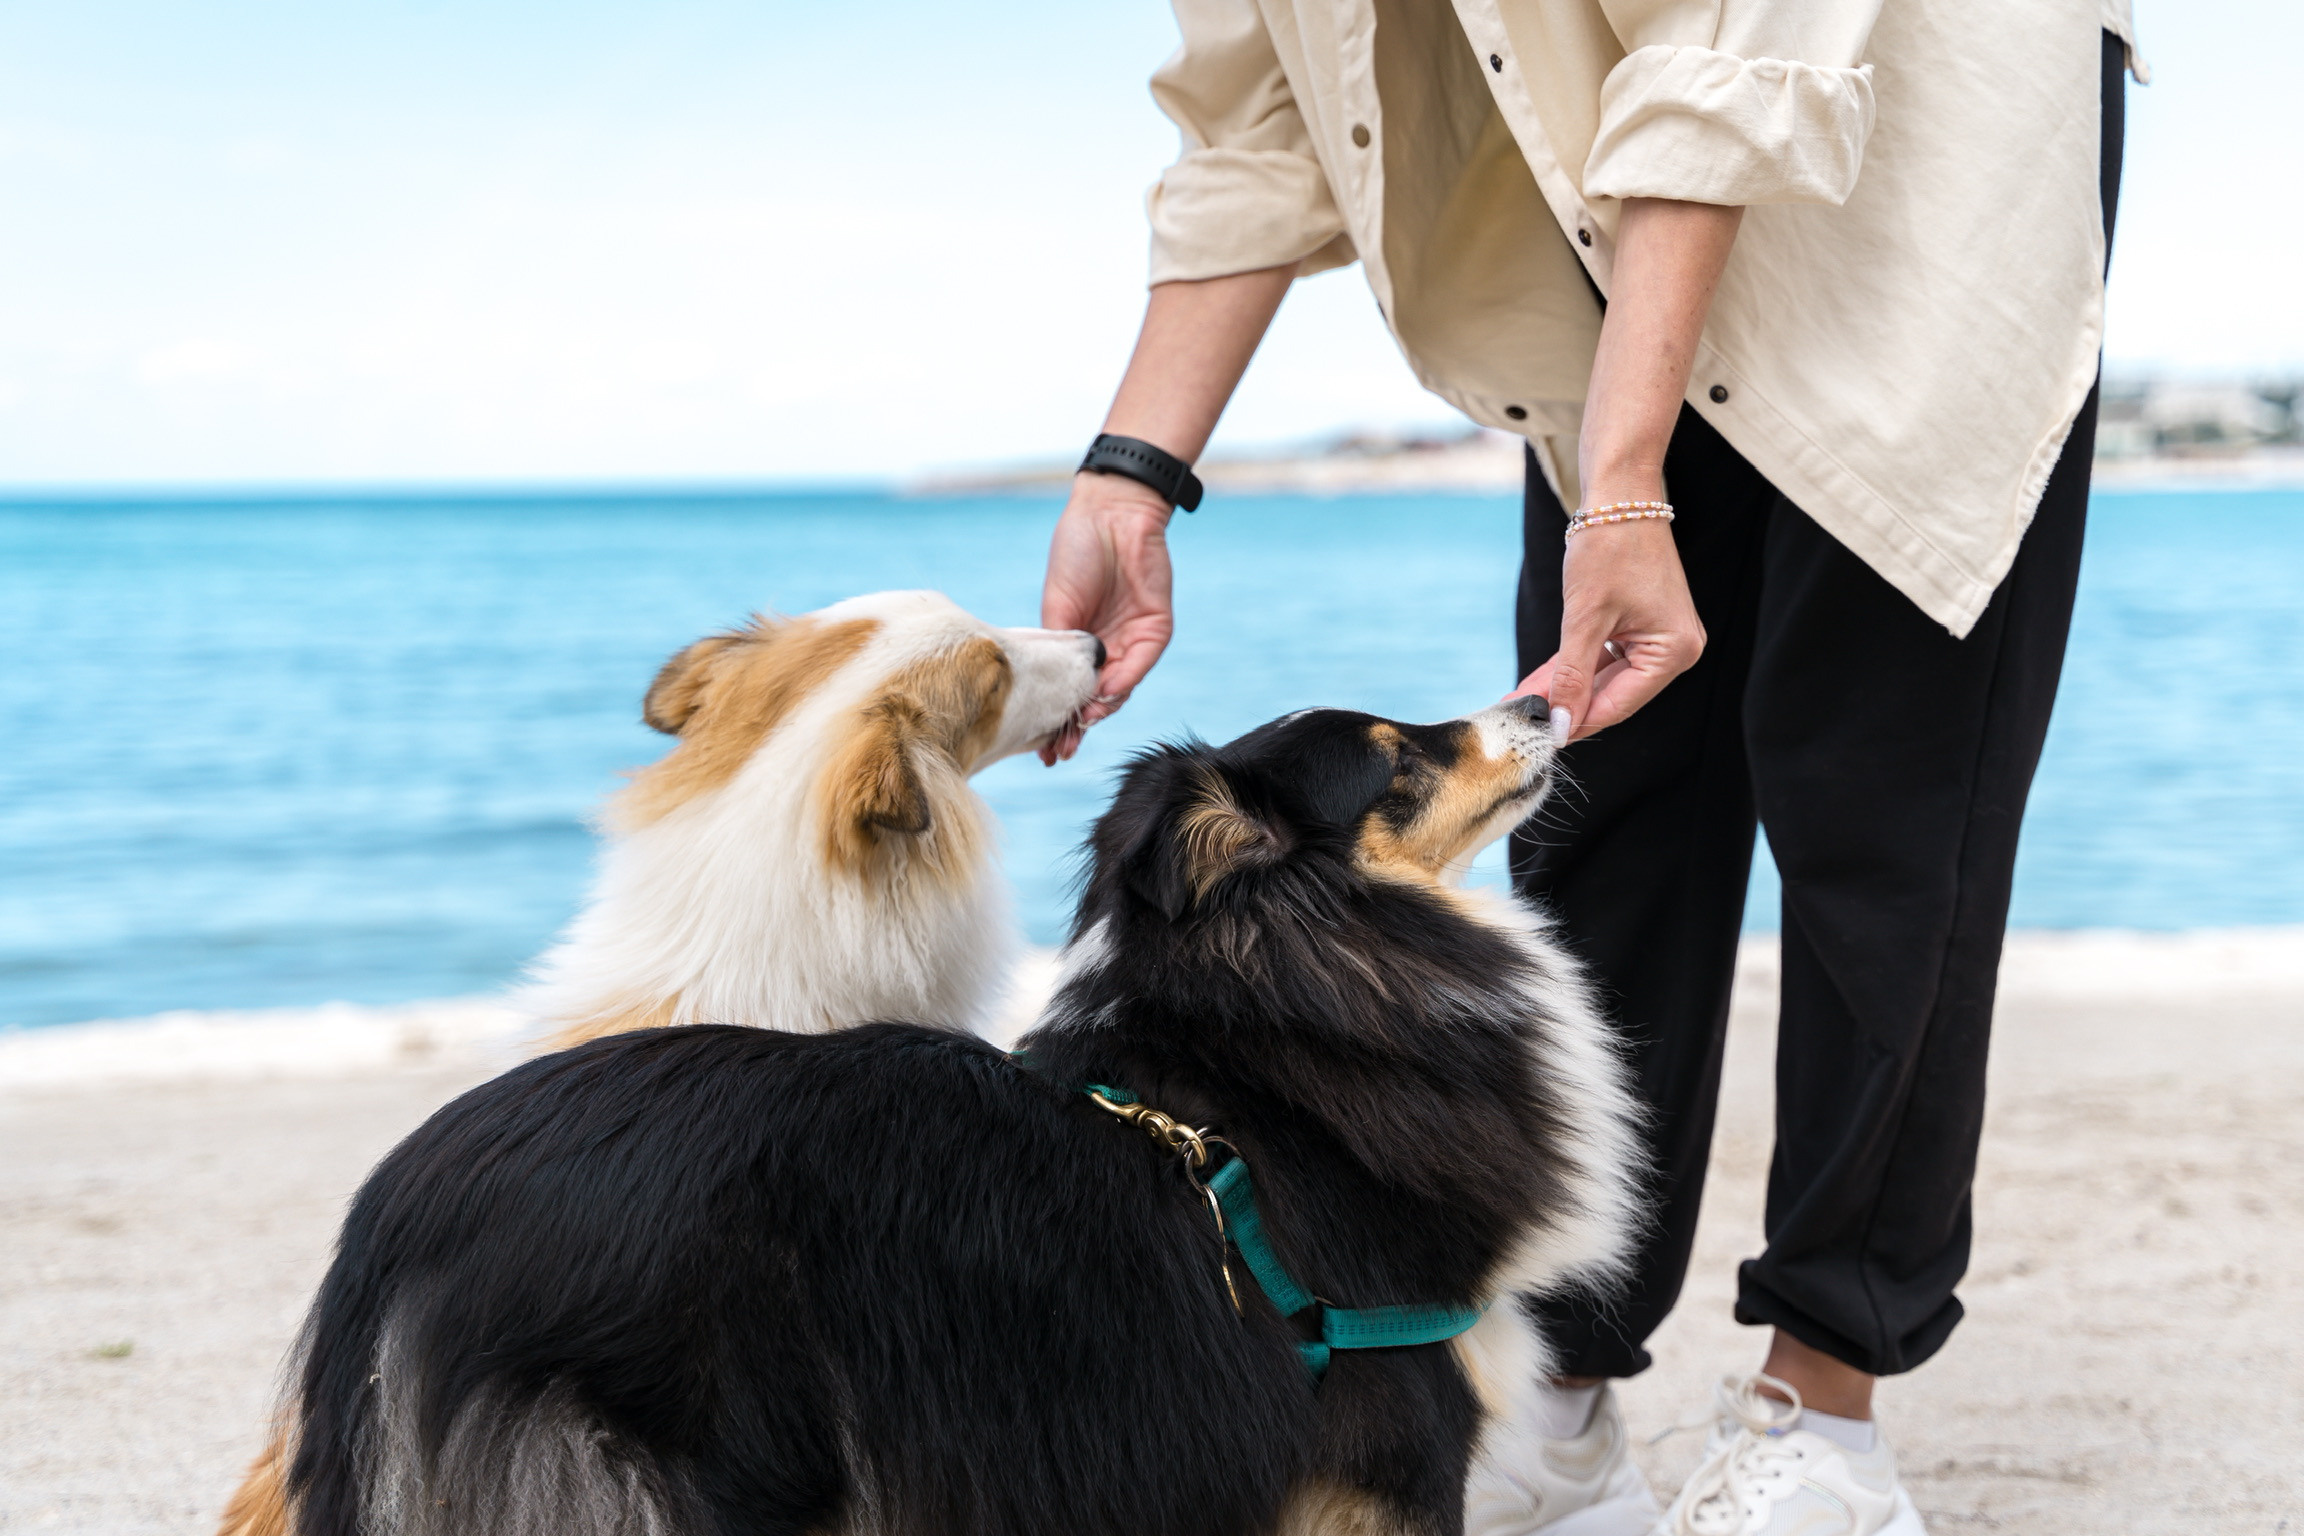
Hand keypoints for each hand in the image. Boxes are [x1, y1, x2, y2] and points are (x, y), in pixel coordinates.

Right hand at [1038, 472, 1175, 762]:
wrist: (1109, 514)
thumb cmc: (1076, 553)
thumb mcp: (1055, 607)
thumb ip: (1058, 650)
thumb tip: (1057, 693)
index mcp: (1080, 643)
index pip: (1071, 691)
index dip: (1058, 721)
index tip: (1042, 750)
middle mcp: (1109, 648)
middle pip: (1096, 699)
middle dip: (1078, 726)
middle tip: (1061, 750)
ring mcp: (1133, 641)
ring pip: (1120, 689)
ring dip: (1099, 710)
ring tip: (1079, 725)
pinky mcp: (1157, 630)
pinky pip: (1140, 665)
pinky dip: (1123, 683)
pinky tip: (1103, 696)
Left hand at [1509, 519, 1703, 742]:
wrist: (1620, 494)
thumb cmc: (1608, 547)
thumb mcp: (1585, 618)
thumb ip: (1572, 675)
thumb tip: (1559, 721)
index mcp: (1673, 651)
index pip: (1619, 704)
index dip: (1576, 721)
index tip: (1539, 736)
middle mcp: (1675, 649)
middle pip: (1612, 693)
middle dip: (1564, 703)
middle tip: (1520, 718)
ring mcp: (1659, 637)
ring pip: (1605, 677)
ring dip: (1563, 686)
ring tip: (1520, 700)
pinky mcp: (1642, 625)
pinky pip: (1606, 656)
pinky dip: (1575, 665)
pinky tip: (1539, 680)